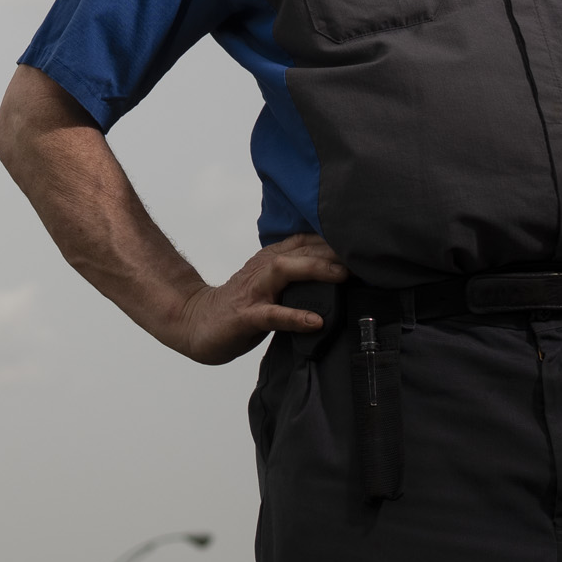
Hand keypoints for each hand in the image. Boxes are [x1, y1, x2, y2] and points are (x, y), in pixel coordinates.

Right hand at [156, 233, 347, 365]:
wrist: (195, 322)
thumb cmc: (240, 306)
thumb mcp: (271, 285)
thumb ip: (297, 277)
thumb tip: (338, 275)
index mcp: (271, 260)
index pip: (306, 241)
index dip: (335, 239)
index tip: (366, 243)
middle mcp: (264, 269)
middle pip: (301, 250)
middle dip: (333, 251)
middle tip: (366, 255)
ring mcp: (254, 292)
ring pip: (285, 271)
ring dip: (315, 270)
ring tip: (343, 276)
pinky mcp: (245, 316)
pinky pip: (272, 314)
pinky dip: (295, 316)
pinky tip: (315, 321)